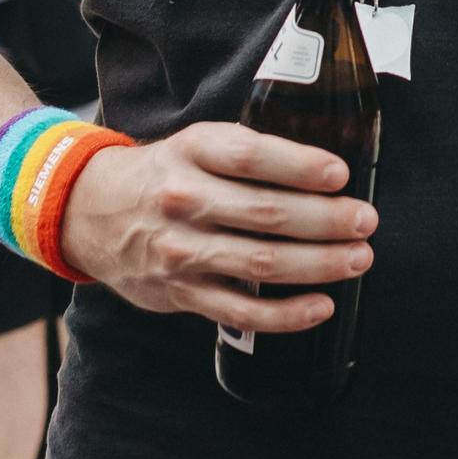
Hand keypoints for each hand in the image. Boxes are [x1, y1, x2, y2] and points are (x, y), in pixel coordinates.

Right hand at [61, 124, 376, 336]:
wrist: (92, 213)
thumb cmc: (165, 174)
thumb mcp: (197, 144)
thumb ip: (248, 152)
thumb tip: (324, 168)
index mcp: (193, 153)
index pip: (251, 157)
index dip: (300, 165)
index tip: (340, 174)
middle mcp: (185, 201)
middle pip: (266, 213)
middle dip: (325, 220)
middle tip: (365, 221)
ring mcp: (182, 252)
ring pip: (260, 263)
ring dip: (317, 264)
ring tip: (357, 259)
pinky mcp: (182, 294)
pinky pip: (241, 312)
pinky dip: (286, 314)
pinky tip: (320, 306)